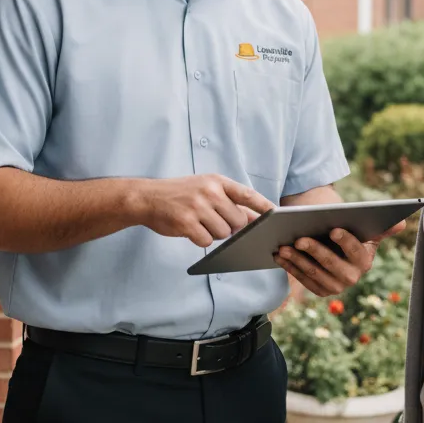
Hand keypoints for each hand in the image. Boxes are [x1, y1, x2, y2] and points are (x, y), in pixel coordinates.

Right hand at [136, 175, 273, 246]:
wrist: (146, 197)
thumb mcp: (205, 188)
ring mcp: (198, 207)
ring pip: (224, 233)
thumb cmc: (180, 195)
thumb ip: (228, 201)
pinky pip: (207, 240)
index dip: (263, 206)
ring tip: (199, 222)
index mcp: (217, 181)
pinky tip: (190, 229)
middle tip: (213, 220)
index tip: (276, 214)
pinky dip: (201, 239)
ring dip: (214, 233)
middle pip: (238, 220)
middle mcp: (209, 192)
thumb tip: (255, 218)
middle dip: (230, 227)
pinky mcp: (186, 223)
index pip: (247, 194)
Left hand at [274, 221, 404, 296]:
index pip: (356, 250)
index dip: (345, 240)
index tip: (333, 229)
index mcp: (365, 261)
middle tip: (299, 238)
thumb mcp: (366, 231)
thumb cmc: (352, 236)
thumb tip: (402, 223)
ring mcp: (335, 287)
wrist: (338, 252)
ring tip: (284, 246)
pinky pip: (302, 279)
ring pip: (313, 273)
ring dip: (297, 260)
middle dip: (315, 251)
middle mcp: (352, 277)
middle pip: (331, 264)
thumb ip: (382, 228)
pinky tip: (279, 255)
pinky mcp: (320, 290)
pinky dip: (290, 267)